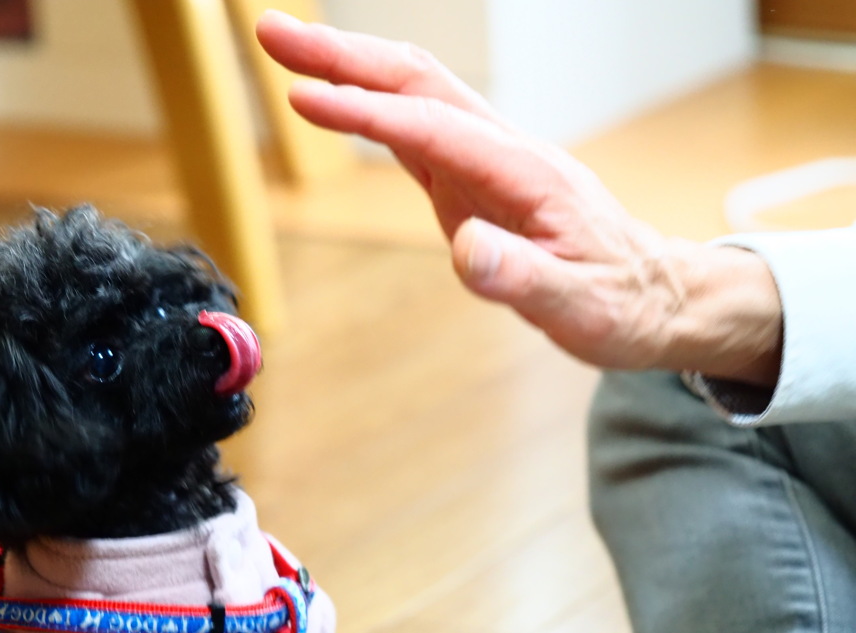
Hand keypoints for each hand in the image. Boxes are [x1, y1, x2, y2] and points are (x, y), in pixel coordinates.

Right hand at [256, 11, 781, 385]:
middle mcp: (505, 151)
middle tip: (271, 33)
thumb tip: (464, 250)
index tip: (303, 99)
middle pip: (417, 80)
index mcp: (526, 173)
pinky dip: (372, 106)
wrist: (654, 296)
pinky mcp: (477, 180)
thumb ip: (519, 278)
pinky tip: (338, 101)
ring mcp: (490, 160)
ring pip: (415, 92)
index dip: (366, 112)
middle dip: (342, 54)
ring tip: (286, 53)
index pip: (433, 128)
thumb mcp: (578, 305)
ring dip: (350, 67)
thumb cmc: (620, 302)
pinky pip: (418, 128)